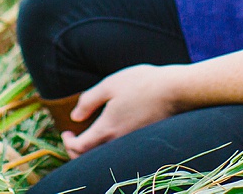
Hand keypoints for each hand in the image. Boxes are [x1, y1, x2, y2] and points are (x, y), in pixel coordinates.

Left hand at [60, 63, 183, 158]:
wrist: (175, 90)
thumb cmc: (141, 83)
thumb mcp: (109, 85)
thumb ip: (88, 101)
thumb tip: (74, 117)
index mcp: (107, 129)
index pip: (79, 148)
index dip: (68, 143)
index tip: (66, 133)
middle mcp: (119, 142)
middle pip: (90, 159)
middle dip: (76, 152)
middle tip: (72, 140)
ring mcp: (132, 144)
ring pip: (105, 157)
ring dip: (92, 152)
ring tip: (88, 138)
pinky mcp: (142, 141)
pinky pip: (119, 152)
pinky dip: (108, 148)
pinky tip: (109, 134)